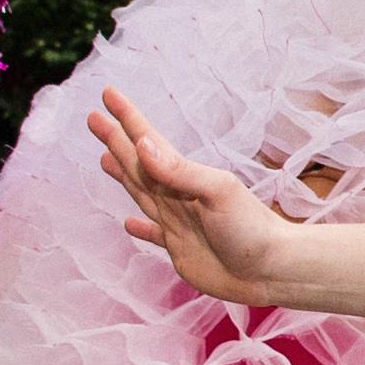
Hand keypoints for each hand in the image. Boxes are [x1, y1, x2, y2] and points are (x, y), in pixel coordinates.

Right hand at [91, 90, 297, 304]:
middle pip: (137, 163)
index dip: (128, 119)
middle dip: (116, 141)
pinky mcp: (180, 250)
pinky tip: (128, 224)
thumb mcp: (217, 192)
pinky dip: (141, 229)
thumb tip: (142, 144)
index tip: (108, 94)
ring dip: (123, 175)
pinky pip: (154, 235)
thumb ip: (179, 171)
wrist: (271, 270)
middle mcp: (177, 197)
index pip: (148, 142)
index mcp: (185, 177)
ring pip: (141, 192)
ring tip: (105, 158)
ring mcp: (177, 223)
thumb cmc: (251, 228)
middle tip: (93, 118)